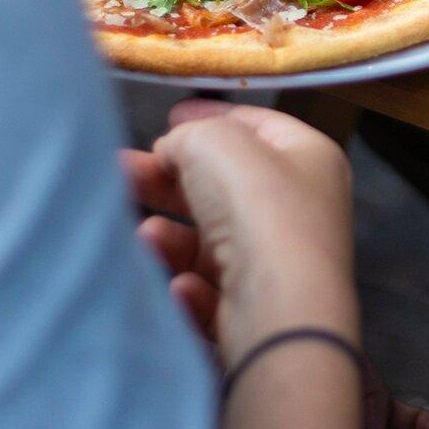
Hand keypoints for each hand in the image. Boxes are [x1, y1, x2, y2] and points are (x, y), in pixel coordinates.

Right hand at [124, 109, 428, 428]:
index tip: (170, 115)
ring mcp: (276, 266)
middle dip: (166, 178)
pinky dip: (187, 288)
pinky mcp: (253, 313)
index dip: (213, 117)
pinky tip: (182, 287)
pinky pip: (207, 293)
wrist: (279, 313)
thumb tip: (172, 151)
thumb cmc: (259, 212)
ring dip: (169, 238)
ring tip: (148, 234)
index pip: (259, 127)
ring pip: (207, 243)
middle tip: (120, 169)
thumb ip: (188, 135)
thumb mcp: (216, 143)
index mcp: (308, 160)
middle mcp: (297, 211)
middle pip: (221, 186)